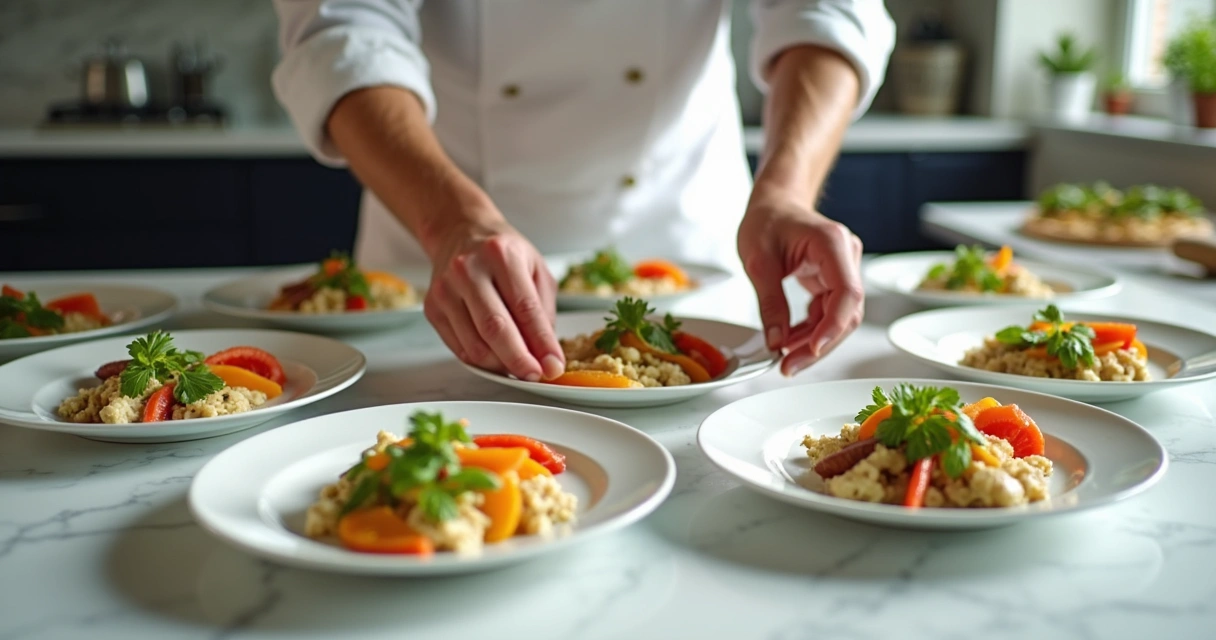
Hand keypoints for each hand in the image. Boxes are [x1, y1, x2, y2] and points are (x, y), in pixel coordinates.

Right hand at [424, 220, 565, 380]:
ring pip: (475, 345)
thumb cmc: (502, 252)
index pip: (525, 308)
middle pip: (495, 329)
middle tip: (535, 375)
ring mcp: (445, 290)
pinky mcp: (432, 308)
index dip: (541, 343)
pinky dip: (482, 360)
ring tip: (517, 364)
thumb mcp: (535, 268)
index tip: (553, 366)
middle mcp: (468, 270)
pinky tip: (496, 355)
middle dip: (519, 360)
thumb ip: (543, 310)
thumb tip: (546, 354)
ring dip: (500, 364)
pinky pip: (459, 348)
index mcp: (500, 255)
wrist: (460, 232)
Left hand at [738, 193, 864, 375]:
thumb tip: (776, 342)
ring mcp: (843, 269)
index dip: (833, 326)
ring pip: (840, 318)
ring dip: (814, 341)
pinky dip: (810, 331)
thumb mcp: (758, 261)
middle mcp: (845, 256)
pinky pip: (828, 312)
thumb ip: (770, 303)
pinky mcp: (834, 279)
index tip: (812, 348)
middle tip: (789, 366)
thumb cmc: (766, 220)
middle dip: (820, 344)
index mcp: (832, 243)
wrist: (773, 204)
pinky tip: (790, 341)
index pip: (847, 292)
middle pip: (847, 312)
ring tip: (784, 357)